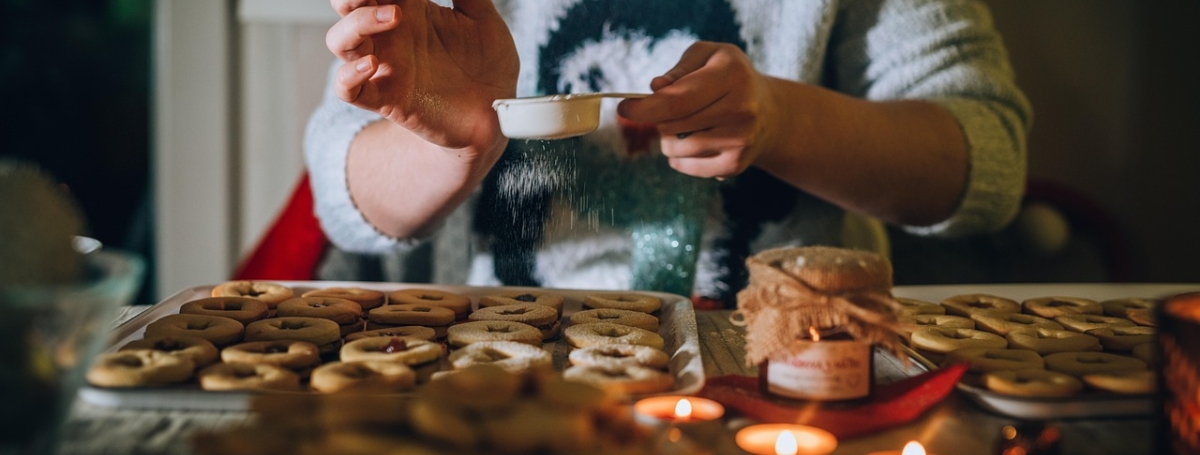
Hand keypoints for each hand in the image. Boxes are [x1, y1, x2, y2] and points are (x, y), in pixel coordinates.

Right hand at [326, 0, 517, 149]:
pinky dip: (349, 75)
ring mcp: (386, 66)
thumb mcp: (484, 19)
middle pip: (347, 5)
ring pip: (340, 41)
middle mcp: (391, 35)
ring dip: (356, 23)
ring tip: (393, 16)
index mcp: (409, 9)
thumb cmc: (487, 64)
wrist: (495, 113)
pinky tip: (372, 64)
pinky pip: (347, 89)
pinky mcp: (387, 99)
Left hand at [617, 41, 779, 179]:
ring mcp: (740, 141)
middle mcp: (741, 110)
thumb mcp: (707, 57)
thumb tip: (656, 89)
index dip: (644, 107)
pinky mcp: (734, 165)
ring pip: (675, 148)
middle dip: (658, 119)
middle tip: (669, 111)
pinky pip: (685, 166)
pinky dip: (680, 156)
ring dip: (669, 138)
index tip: (624, 108)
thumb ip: (679, 70)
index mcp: (732, 75)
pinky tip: (697, 141)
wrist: (769, 113)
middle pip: (672, 125)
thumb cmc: (727, 77)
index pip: (678, 100)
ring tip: (687, 125)